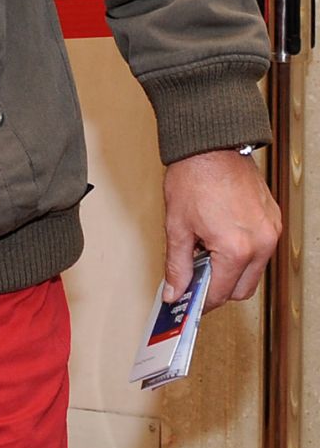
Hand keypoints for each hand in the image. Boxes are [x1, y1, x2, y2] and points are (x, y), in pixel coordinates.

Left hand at [163, 148, 281, 309]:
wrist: (211, 144)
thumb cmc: (194, 177)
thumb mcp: (177, 226)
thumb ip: (177, 265)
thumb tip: (174, 291)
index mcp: (236, 249)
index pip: (220, 293)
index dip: (200, 302)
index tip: (186, 302)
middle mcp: (261, 243)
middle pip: (242, 289)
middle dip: (218, 290)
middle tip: (193, 281)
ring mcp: (271, 232)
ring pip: (253, 271)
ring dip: (231, 271)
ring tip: (204, 255)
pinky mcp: (273, 220)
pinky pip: (260, 250)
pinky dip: (242, 253)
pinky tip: (220, 241)